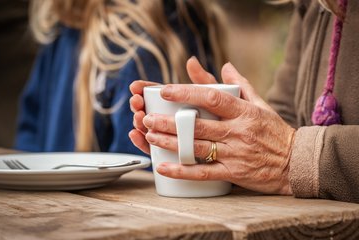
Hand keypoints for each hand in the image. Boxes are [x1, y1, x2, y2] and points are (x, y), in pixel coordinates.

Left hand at [141, 62, 295, 194]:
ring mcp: (235, 154)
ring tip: (149, 136)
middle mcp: (238, 132)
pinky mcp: (234, 173)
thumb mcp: (261, 104)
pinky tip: (163, 167)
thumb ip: (241, 84)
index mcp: (244, 112)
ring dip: (170, 142)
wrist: (297, 162)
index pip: (212, 98)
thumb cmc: (276, 131)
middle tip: (146, 117)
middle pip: (197, 125)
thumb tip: (225, 64)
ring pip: (196, 148)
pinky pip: (203, 173)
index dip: (186, 93)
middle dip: (169, 122)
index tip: (164, 90)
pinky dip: (181, 171)